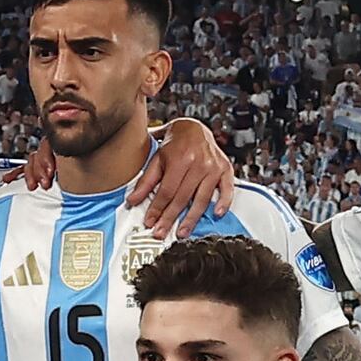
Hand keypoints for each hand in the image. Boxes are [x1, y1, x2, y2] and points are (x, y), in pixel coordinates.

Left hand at [130, 114, 236, 247]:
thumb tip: (132, 200)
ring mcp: (214, 167)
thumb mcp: (157, 158)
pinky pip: (227, 189)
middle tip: (161, 233)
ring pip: (202, 199)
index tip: (150, 222)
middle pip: (182, 197)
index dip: (157, 208)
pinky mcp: (226, 169)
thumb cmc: (174, 143)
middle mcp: (199, 163)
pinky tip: (216, 214)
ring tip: (181, 232)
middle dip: (170, 218)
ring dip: (191, 219)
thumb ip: (146, 181)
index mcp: (180, 158)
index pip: (167, 191)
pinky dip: (223, 202)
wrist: (194, 127)